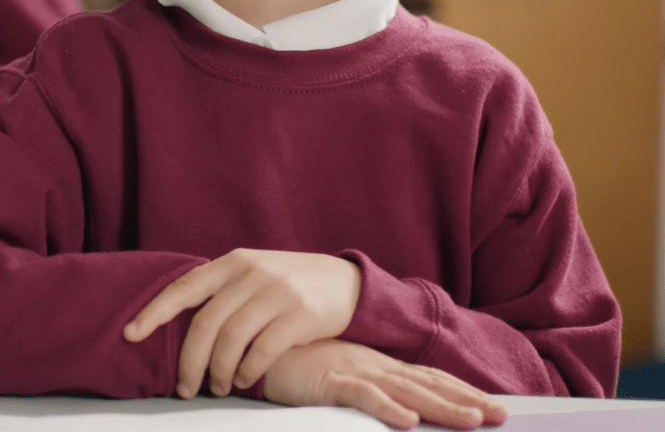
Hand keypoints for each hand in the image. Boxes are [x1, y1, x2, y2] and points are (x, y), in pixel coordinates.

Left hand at [124, 248, 360, 398]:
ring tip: (218, 388)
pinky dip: (248, 371)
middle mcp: (251, 273)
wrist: (342, 281)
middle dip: (190, 361)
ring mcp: (276, 292)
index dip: (154, 312)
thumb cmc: (286, 282)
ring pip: (231, 340)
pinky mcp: (299, 314)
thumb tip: (176, 322)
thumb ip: (221, 291)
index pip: (184, 287)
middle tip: (184, 387)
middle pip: (206, 323)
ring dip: (219, 372)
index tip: (130, 334)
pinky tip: (245, 380)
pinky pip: (263, 350)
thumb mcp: (252, 273)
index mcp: (233, 262)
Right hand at [264, 339, 508, 430]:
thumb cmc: (294, 358)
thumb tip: (392, 404)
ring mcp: (352, 369)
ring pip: (406, 390)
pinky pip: (362, 396)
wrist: (258, 339)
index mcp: (375, 362)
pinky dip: (386, 408)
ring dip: (441, 406)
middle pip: (427, 383)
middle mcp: (372, 364)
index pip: (426, 377)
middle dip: (466, 400)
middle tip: (504, 414)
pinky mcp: (329, 380)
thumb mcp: (334, 373)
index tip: (492, 405)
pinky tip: (408, 421)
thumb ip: (360, 386)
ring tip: (474, 421)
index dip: (459, 390)